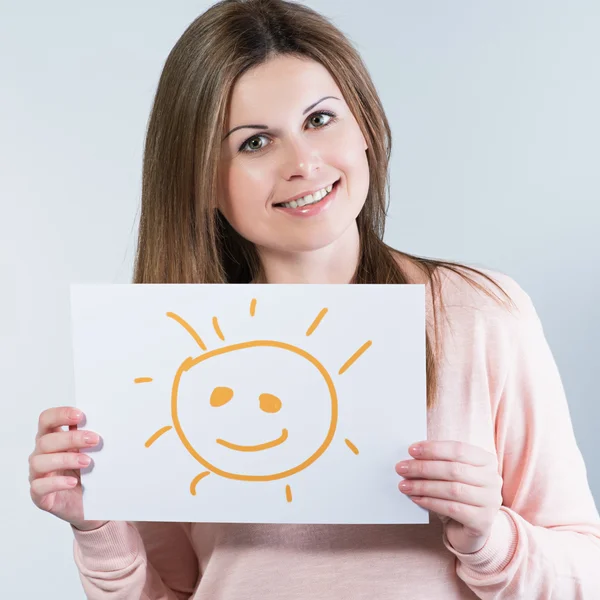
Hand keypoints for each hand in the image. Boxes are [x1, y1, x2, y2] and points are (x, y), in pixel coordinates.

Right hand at [29, 407, 106, 531]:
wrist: (93, 504)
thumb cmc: (91, 472)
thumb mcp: (92, 452)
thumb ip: (90, 436)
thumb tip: (104, 420)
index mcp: (52, 438)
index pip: (46, 420)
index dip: (60, 414)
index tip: (80, 415)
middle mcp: (41, 454)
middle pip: (46, 440)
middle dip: (71, 438)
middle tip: (95, 440)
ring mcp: (38, 475)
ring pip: (39, 462)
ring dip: (65, 459)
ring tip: (88, 462)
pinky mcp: (39, 496)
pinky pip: (39, 487)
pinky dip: (56, 482)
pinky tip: (73, 482)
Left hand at [395, 440, 502, 553]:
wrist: (473, 526)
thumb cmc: (459, 493)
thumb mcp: (453, 474)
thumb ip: (439, 462)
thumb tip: (412, 456)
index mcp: (486, 460)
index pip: (458, 449)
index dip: (433, 448)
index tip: (411, 450)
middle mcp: (492, 479)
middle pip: (453, 469)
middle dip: (423, 468)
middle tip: (401, 468)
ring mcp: (490, 501)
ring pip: (452, 489)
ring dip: (423, 486)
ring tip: (404, 485)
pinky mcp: (482, 521)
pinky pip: (452, 508)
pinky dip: (431, 502)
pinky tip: (416, 499)